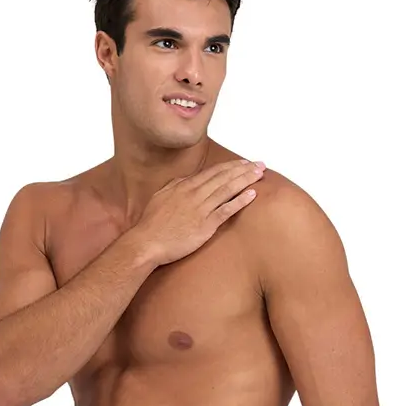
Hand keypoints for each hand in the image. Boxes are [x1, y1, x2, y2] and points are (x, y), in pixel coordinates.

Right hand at [134, 159, 264, 266]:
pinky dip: (240, 201)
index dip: (230, 166)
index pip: (213, 172)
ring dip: (246, 180)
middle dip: (243, 169)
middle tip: (259, 164)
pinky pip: (226, 210)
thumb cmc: (151, 223)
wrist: (146, 242)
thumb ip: (175, 186)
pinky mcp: (205, 225)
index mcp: (184, 186)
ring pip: (228, 189)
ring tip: (260, 174)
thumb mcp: (161, 196)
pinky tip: (252, 194)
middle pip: (224, 177)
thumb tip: (186, 179)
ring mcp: (201, 209)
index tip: (243, 163)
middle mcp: (194, 193)